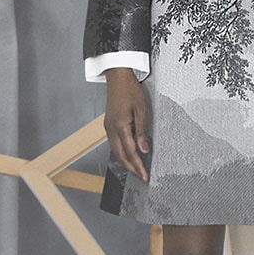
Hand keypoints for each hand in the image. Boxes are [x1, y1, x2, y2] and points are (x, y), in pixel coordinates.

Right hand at [104, 68, 150, 182]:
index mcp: (120, 126)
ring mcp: (108, 127)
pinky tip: (128, 155)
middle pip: (120, 155)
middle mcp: (111, 129)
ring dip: (125, 162)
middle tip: (142, 177)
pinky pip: (114, 143)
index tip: (145, 176)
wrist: (117, 77)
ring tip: (136, 170)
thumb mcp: (142, 109)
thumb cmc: (131, 90)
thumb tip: (144, 149)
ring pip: (115, 151)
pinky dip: (121, 153)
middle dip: (131, 168)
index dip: (138, 166)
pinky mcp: (109, 124)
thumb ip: (142, 131)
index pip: (130, 152)